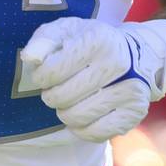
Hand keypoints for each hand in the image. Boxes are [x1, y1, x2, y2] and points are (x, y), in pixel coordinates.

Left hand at [22, 17, 165, 142]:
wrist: (135, 55)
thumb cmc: (91, 44)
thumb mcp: (66, 31)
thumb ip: (44, 40)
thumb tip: (29, 57)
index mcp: (97, 41)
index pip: (51, 73)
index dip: (41, 78)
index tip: (47, 74)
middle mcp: (117, 64)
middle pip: (62, 98)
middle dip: (53, 96)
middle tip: (60, 89)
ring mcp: (129, 90)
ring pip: (77, 118)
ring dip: (66, 113)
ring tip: (72, 102)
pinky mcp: (133, 113)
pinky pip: (95, 134)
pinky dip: (82, 129)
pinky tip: (84, 116)